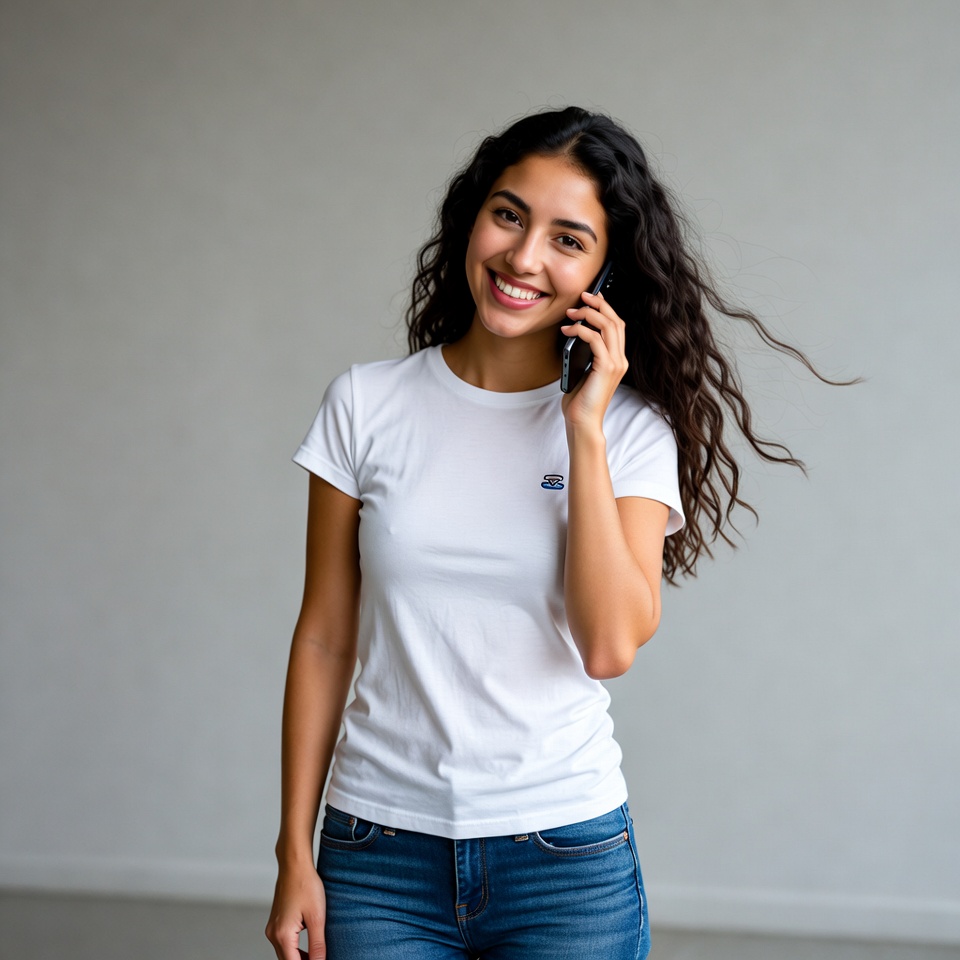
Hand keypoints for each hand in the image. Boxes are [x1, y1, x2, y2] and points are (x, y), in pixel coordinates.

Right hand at [265, 861, 326, 959]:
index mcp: (283, 935)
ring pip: (285, 955)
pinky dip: (294, 950)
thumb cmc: (306, 885)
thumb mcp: (317, 917)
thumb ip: (317, 944)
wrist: (294, 865)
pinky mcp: (274, 924)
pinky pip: (283, 944)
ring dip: (299, 959)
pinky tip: (308, 949)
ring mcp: (271, 929)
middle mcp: (273, 935)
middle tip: (321, 959)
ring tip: (317, 956)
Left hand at [560, 290, 628, 429]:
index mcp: (617, 360)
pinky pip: (595, 339)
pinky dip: (581, 330)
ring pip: (608, 326)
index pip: (617, 326)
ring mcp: (616, 363)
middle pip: (616, 321)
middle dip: (599, 304)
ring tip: (571, 312)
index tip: (592, 297)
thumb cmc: (580, 401)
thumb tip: (574, 333)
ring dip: (589, 314)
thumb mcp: (583, 371)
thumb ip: (585, 354)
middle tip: (582, 296)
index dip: (606, 308)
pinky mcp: (606, 368)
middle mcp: (620, 360)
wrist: (583, 422)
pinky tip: (568, 330)